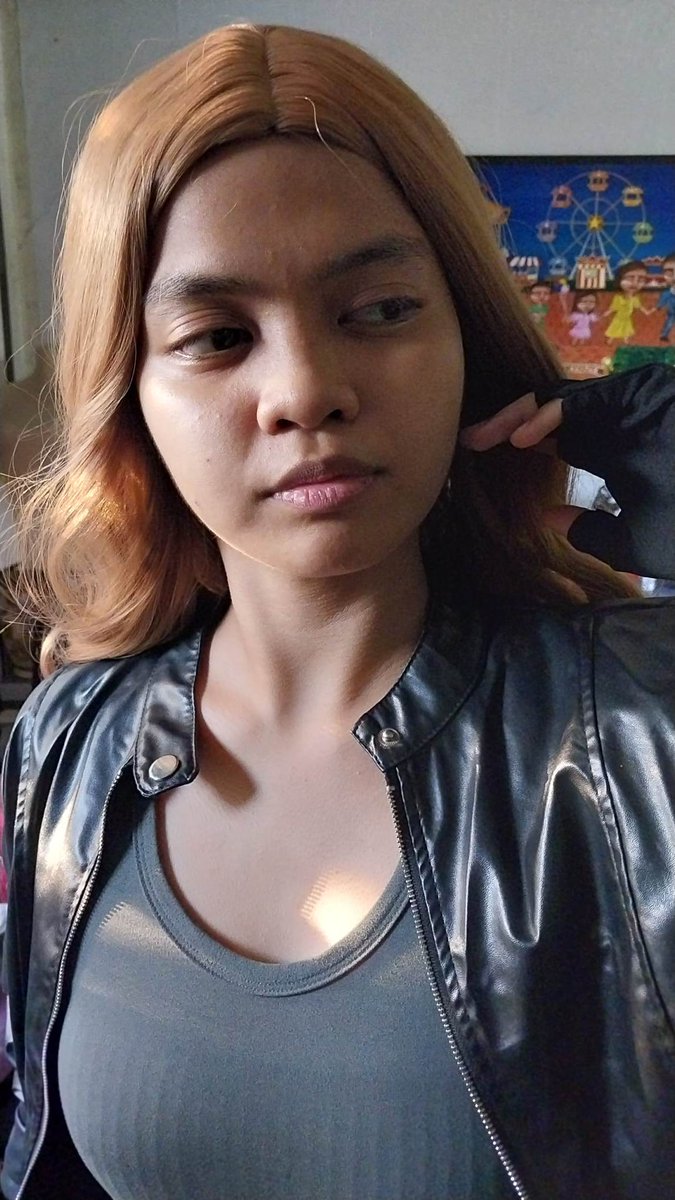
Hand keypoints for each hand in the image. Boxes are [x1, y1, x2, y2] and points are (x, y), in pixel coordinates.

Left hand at [460, 365, 674, 577]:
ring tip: (486, 438)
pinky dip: (552, 415)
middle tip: (467, 441)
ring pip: (562, 397)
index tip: (473, 457)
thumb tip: (548, 519)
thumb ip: (593, 533)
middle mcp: (615, 422)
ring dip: (519, 415)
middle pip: (547, 412)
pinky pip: (586, 398)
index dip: (512, 442)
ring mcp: (629, 404)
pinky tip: (523, 438)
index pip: (551, 437)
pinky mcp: (643, 391)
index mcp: (611, 449)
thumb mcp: (635, 543)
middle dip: (504, 423)